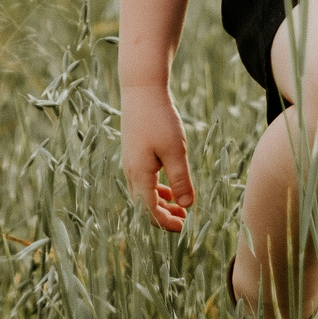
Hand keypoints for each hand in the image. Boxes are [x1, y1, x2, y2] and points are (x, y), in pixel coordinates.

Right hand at [120, 85, 194, 232]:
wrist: (141, 90)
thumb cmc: (159, 119)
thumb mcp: (175, 152)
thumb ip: (181, 180)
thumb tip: (187, 206)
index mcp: (139, 175)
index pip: (150, 210)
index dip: (166, 223)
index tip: (184, 227)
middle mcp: (131, 171)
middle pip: (144, 205)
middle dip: (163, 216)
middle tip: (184, 221)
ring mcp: (130, 161)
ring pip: (143, 192)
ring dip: (161, 202)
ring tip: (180, 207)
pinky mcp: (134, 152)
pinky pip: (144, 179)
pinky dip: (157, 188)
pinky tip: (171, 186)